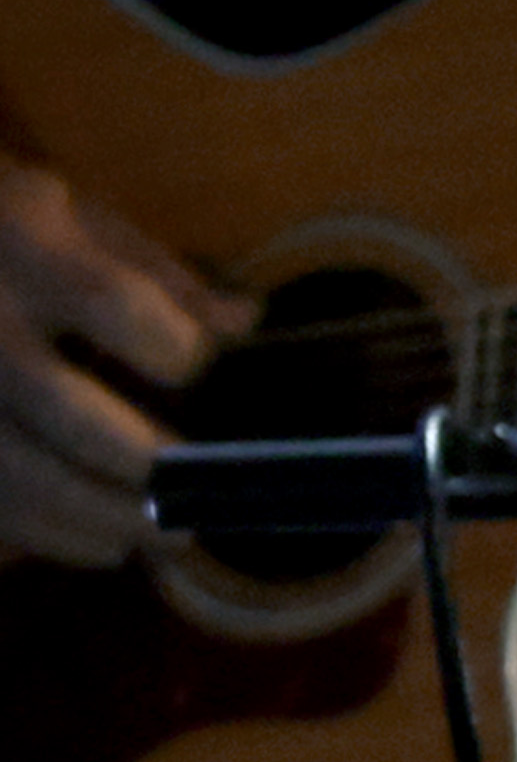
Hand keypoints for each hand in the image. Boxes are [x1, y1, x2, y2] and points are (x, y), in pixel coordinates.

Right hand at [0, 155, 252, 567]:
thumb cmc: (2, 228)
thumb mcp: (74, 216)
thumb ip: (157, 272)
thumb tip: (247, 320)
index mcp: (29, 251)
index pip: (115, 305)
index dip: (172, 347)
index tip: (197, 367)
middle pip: (67, 412)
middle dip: (144, 465)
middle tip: (198, 501)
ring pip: (16, 471)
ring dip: (94, 518)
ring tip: (156, 538)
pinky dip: (38, 531)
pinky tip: (95, 544)